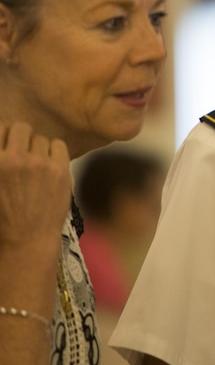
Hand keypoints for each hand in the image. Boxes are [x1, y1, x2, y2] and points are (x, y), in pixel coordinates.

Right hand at [0, 122, 70, 248]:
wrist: (27, 237)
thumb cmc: (4, 214)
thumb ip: (1, 161)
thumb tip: (6, 148)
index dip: (4, 135)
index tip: (7, 143)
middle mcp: (13, 158)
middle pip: (20, 127)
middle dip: (20, 137)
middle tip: (22, 151)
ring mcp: (38, 163)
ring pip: (40, 138)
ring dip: (38, 147)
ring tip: (36, 163)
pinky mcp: (60, 169)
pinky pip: (59, 145)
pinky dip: (54, 152)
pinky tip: (50, 165)